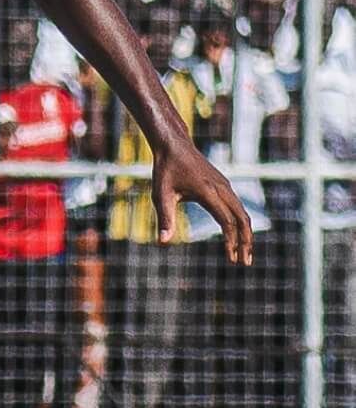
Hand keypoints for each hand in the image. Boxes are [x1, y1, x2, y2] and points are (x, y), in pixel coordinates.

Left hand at [153, 144, 252, 263]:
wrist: (174, 145)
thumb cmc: (165, 170)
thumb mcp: (161, 194)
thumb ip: (164, 218)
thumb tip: (162, 242)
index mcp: (209, 192)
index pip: (227, 222)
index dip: (230, 241)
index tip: (230, 259)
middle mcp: (222, 189)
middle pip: (242, 219)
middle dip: (246, 242)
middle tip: (245, 263)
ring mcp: (226, 186)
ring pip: (243, 213)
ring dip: (246, 234)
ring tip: (243, 254)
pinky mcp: (224, 185)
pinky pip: (237, 207)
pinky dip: (241, 223)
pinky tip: (236, 235)